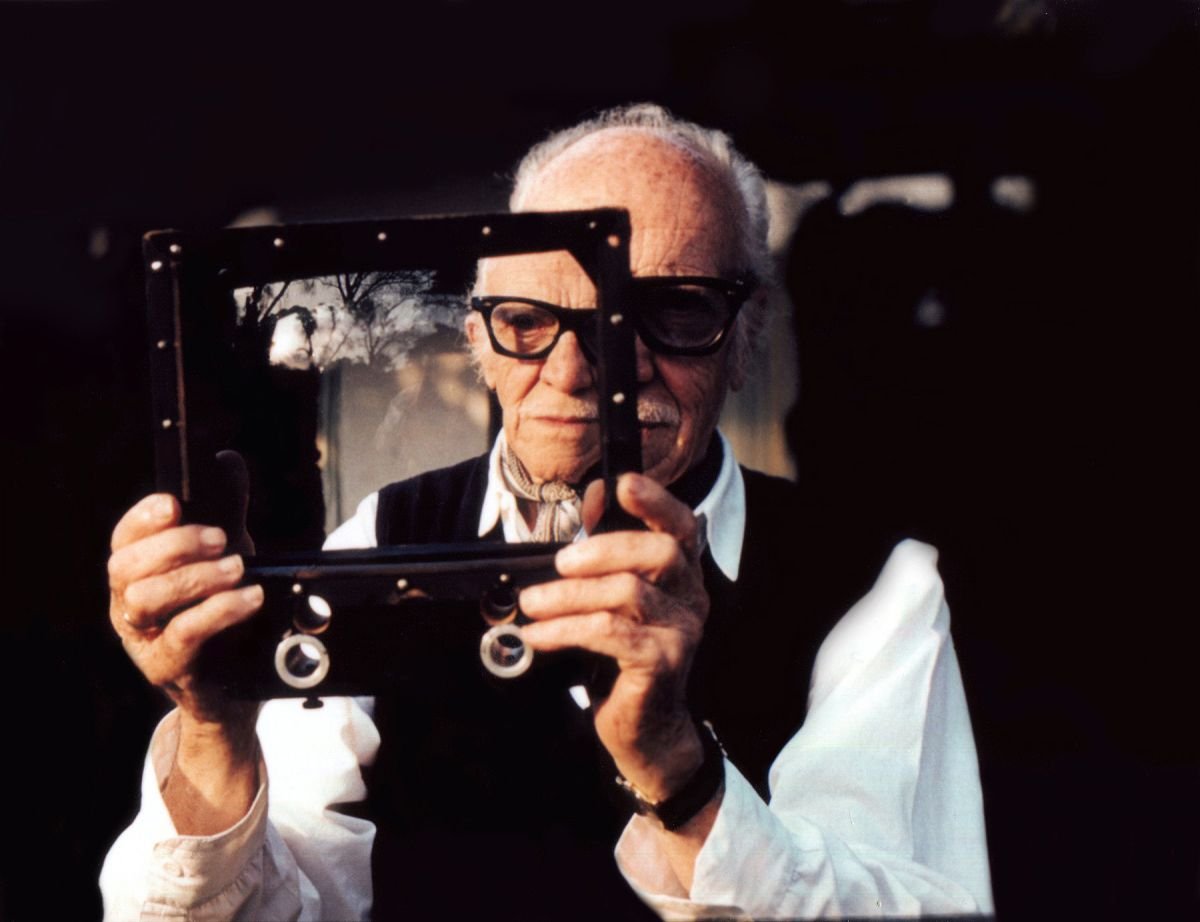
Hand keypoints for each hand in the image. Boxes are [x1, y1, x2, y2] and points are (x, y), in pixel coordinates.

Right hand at [107, 452, 260, 726]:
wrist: (235, 680)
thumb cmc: (220, 609)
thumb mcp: (225, 554)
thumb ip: (225, 511)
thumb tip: (225, 462)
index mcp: (137, 571)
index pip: (123, 538)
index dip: (143, 518)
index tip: (174, 503)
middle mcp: (128, 603)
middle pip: (126, 566)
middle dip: (173, 545)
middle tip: (219, 538)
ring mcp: (142, 638)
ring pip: (145, 599)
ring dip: (195, 577)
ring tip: (237, 569)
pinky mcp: (167, 667)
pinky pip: (183, 634)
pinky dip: (218, 611)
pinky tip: (249, 598)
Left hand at [519, 473, 708, 802]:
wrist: (644, 731)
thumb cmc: (624, 660)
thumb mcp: (612, 600)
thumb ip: (605, 550)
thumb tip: (595, 495)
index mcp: (682, 577)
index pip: (682, 526)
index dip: (656, 501)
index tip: (622, 484)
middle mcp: (692, 599)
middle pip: (658, 553)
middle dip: (602, 548)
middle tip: (559, 563)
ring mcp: (682, 632)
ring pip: (627, 593)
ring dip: (568, 595)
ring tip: (532, 604)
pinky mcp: (662, 663)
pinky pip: (610, 633)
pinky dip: (565, 630)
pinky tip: (537, 636)